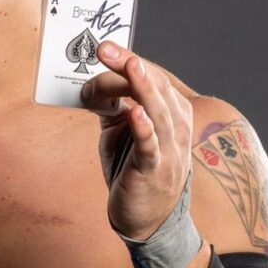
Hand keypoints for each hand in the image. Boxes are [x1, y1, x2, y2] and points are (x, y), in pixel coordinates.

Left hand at [80, 42, 193, 239]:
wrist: (146, 220)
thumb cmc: (134, 170)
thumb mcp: (121, 132)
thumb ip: (113, 107)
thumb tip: (93, 81)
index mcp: (169, 113)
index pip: (152, 79)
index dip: (129, 61)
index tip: (104, 47)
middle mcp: (174, 127)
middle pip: (155, 89)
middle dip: (130, 65)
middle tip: (104, 47)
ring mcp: (168, 149)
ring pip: (158, 112)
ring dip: (143, 88)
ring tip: (131, 66)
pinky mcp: (154, 171)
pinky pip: (152, 147)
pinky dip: (145, 129)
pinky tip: (135, 113)